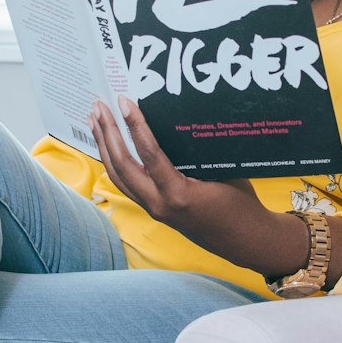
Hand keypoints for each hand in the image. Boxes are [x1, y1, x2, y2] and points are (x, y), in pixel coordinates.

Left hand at [87, 97, 320, 277]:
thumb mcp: (223, 173)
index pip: (148, 154)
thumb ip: (197, 154)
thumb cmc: (241, 205)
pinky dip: (115, 163)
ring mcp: (154, 210)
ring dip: (105, 147)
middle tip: (98, 105)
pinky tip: (110, 148)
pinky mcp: (155, 211)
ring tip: (95, 121)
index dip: (134, 126)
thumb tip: (178, 122)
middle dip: (107, 134)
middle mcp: (159, 205)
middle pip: (122, 166)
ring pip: (119, 177)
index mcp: (179, 194)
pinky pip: (127, 185)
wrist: (246, 241)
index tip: (123, 101)